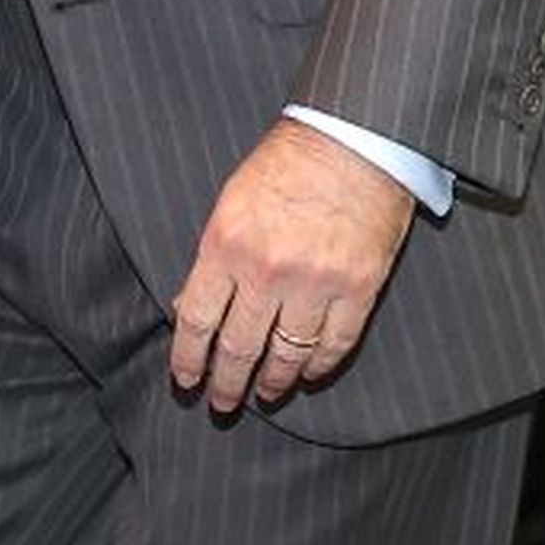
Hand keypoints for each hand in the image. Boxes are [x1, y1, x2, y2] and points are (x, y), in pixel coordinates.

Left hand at [166, 118, 415, 411]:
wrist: (352, 140)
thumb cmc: (285, 166)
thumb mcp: (229, 204)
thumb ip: (211, 259)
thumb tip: (190, 308)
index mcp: (226, 245)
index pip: (197, 320)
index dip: (188, 359)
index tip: (185, 381)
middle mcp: (267, 271)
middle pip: (238, 347)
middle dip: (226, 383)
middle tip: (221, 404)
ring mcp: (316, 282)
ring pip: (287, 354)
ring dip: (273, 382)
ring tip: (265, 395)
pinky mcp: (359, 288)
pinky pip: (335, 343)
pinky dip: (319, 366)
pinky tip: (308, 374)